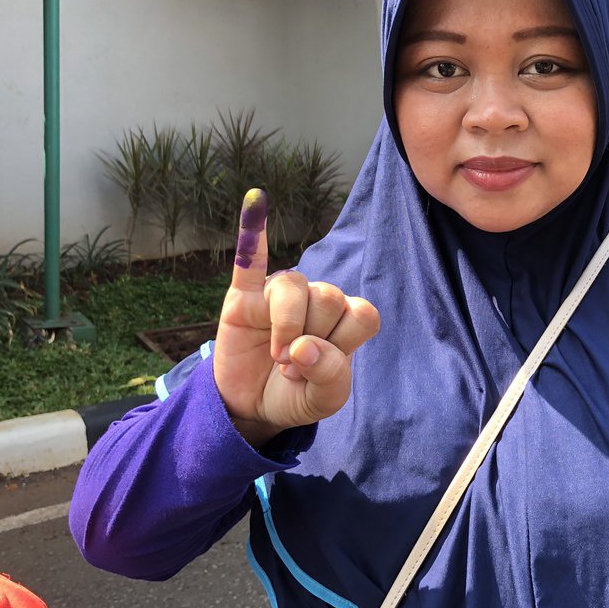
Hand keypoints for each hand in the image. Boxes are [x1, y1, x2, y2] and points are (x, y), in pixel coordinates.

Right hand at [212, 189, 379, 446]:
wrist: (250, 406)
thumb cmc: (296, 394)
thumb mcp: (325, 399)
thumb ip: (331, 375)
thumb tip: (304, 348)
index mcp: (345, 318)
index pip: (363, 313)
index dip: (345, 344)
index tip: (322, 370)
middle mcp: (317, 298)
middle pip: (331, 298)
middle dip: (313, 341)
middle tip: (293, 368)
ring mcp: (280, 294)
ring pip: (296, 288)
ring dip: (288, 329)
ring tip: (277, 358)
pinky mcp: (244, 296)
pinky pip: (248, 259)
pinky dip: (251, 233)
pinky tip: (254, 201)